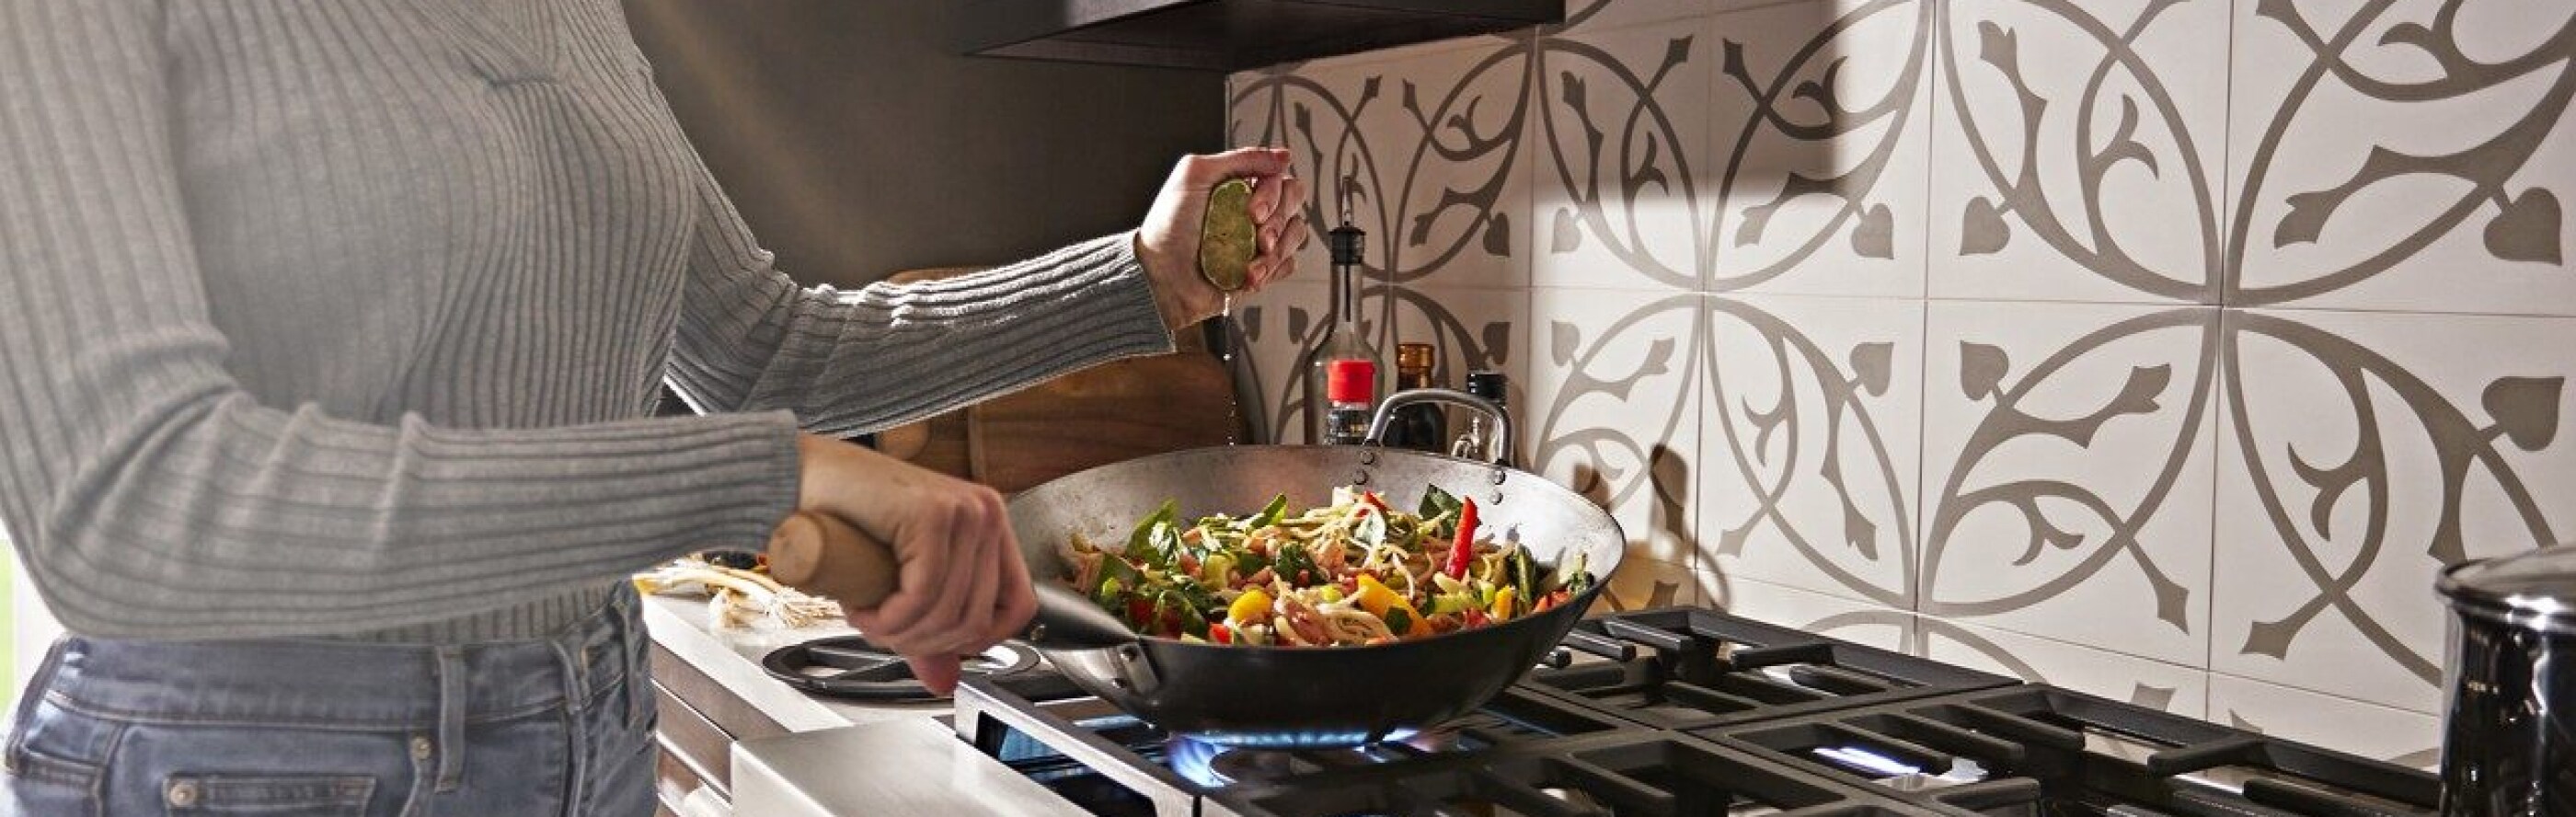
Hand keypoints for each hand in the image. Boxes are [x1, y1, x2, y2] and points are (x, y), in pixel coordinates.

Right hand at [792, 433, 1034, 694]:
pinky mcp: (931, 514)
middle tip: (883, 634)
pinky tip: (862, 609)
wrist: (801, 478)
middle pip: (977, 618)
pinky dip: (888, 619)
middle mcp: (986, 513)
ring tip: (868, 620)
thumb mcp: (902, 581)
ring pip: (948, 612)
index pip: (1018, 606)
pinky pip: (921, 595)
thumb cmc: (848, 518)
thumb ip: (930, 628)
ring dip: (899, 634)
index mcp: (990, 525)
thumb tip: (946, 682)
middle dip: (923, 644)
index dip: (977, 641)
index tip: (935, 644)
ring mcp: (964, 511)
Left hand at [1134, 147, 1312, 329]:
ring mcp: (1258, 239)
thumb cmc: (1167, 227)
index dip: (1271, 194)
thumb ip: (1240, 158)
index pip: (1278, 177)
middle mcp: (1251, 209)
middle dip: (1277, 222)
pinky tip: (1249, 275)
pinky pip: (1288, 264)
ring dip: (1275, 251)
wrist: (1162, 278)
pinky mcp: (1261, 267)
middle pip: (1293, 202)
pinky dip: (1273, 270)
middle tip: (1256, 236)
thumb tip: (1282, 157)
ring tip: (1248, 265)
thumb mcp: (1194, 174)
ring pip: (1295, 233)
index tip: (1251, 211)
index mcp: (1238, 184)